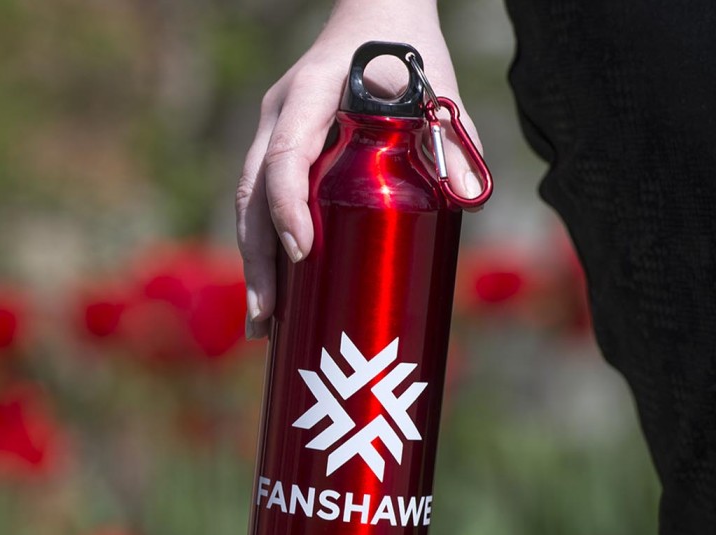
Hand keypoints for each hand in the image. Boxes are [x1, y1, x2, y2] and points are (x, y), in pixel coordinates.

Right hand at [237, 0, 483, 338]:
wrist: (375, 20)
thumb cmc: (409, 51)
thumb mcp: (437, 86)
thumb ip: (453, 136)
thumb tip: (467, 198)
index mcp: (310, 93)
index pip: (285, 155)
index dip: (288, 205)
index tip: (302, 251)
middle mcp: (278, 116)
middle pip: (251, 195)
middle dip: (258, 258)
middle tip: (267, 315)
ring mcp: (270, 134)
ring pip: (248, 206)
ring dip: (253, 264)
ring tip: (262, 323)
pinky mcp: (275, 152)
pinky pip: (260, 204)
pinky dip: (263, 249)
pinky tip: (274, 293)